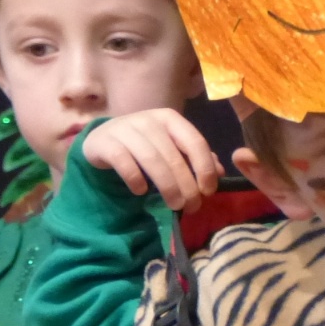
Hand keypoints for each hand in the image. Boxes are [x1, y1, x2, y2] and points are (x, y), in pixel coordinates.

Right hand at [81, 110, 223, 211]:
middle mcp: (149, 120)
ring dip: (167, 186)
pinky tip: (141, 191)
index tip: (209, 191)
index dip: (205, 168)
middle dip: (186, 185)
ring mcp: (125, 129)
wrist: (104, 138)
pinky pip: (124, 162)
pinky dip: (135, 178)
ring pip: (151, 160)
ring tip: (174, 205)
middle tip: (192, 206)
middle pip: (173, 156)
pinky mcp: (105, 142)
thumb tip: (220, 172)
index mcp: (170, 119)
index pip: (195, 142)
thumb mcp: (172, 146)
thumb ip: (195, 157)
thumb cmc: (145, 144)